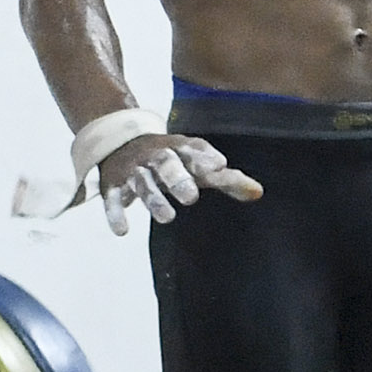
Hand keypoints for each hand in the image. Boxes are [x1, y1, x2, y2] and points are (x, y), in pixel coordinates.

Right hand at [97, 133, 258, 230]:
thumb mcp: (196, 164)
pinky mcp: (114, 184)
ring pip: (142, 182)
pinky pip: (112, 198)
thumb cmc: (170, 159)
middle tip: (192, 197)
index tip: (220, 165)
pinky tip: (122, 231)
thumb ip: (226, 180)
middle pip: (166, 163)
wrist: (120, 139)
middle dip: (178, 178)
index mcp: (179, 149)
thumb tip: (258, 192)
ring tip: (167, 218)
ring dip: (153, 199)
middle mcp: (156, 156)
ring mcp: (134, 170)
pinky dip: (115, 213)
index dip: (205, 156)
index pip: (193, 149)